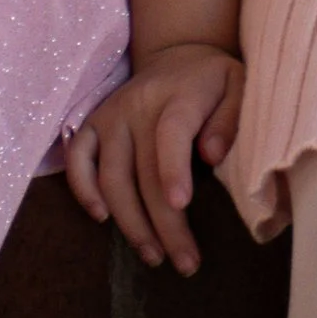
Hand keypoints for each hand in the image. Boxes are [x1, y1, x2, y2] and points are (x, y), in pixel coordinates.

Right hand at [64, 41, 246, 274]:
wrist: (177, 54)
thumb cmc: (213, 80)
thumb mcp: (239, 84)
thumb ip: (231, 117)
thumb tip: (213, 155)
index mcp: (179, 95)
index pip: (171, 134)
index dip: (173, 169)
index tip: (181, 205)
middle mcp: (138, 105)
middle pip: (143, 172)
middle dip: (163, 224)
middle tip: (185, 263)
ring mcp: (111, 115)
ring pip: (110, 176)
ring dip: (129, 222)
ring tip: (153, 255)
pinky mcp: (92, 123)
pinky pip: (77, 159)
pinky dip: (83, 189)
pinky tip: (102, 218)